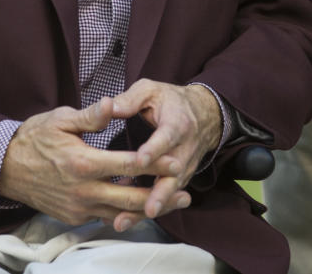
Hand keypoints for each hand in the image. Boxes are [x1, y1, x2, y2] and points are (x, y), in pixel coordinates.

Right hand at [0, 98, 189, 229]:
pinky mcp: (74, 216)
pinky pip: (105, 217)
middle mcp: (83, 190)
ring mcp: (78, 207)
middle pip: (131, 198)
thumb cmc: (34, 138)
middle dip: (160, 196)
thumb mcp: (60, 119)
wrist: (4, 168)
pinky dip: (126, 214)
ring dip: (148, 209)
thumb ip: (90, 115)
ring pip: (121, 213)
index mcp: (83, 162)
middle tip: (187, 193)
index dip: (155, 164)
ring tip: (173, 203)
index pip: (128, 165)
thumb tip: (113, 103)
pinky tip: (142, 208)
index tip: (177, 161)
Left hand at [111, 79, 223, 223]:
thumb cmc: (171, 101)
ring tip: (126, 220)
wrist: (204, 113)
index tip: (139, 160)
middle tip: (147, 208)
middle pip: (175, 173)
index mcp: (177, 122)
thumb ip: (130, 99)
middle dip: (161, 193)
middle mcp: (185, 147)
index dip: (155, 149)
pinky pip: (167, 196)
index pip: (168, 137)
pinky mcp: (180, 178)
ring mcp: (185, 166)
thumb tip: (107, 107)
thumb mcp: (151, 90)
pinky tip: (125, 218)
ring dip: (152, 207)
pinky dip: (148, 208)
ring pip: (171, 190)